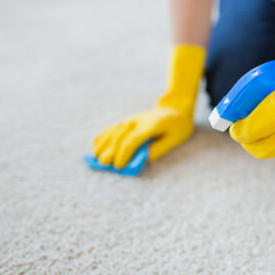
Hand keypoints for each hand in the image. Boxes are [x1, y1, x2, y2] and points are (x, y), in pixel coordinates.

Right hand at [91, 44, 204, 167]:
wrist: (175, 108)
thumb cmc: (178, 127)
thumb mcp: (175, 139)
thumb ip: (159, 149)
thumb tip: (143, 159)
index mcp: (150, 127)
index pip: (132, 140)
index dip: (123, 154)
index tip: (119, 166)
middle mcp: (137, 122)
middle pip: (118, 137)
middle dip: (110, 152)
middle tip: (105, 165)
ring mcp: (131, 120)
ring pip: (112, 132)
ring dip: (103, 145)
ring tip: (97, 158)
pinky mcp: (128, 120)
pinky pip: (112, 128)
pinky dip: (103, 136)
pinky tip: (96, 146)